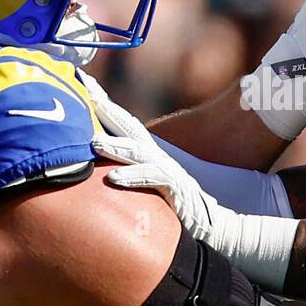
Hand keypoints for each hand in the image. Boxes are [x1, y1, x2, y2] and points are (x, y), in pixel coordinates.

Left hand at [84, 77, 297, 288]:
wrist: (223, 223)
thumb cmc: (187, 207)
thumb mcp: (155, 184)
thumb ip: (133, 173)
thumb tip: (98, 171)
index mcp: (151, 152)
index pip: (123, 122)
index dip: (103, 102)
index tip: (82, 82)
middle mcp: (158, 156)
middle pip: (127, 126)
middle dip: (105, 106)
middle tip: (82, 87)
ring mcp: (167, 170)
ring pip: (137, 152)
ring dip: (115, 146)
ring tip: (92, 142)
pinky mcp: (176, 189)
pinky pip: (152, 180)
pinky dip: (133, 177)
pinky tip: (113, 179)